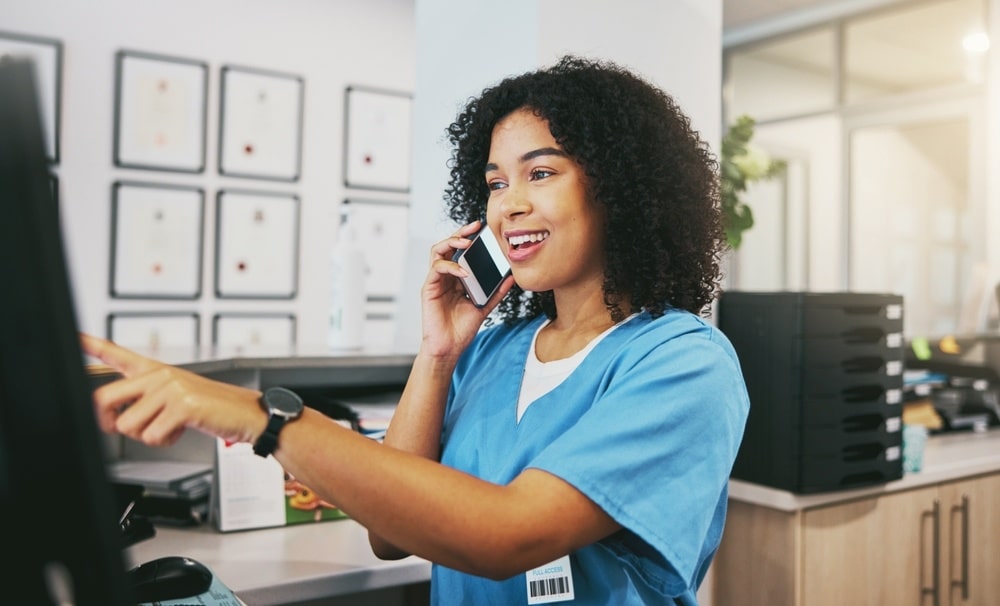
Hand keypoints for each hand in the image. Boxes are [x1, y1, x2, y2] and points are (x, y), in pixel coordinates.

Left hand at [81, 334, 265, 447]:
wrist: (248, 413)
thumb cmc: (213, 407)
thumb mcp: (176, 397)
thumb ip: (145, 401)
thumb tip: (114, 418)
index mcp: (155, 370)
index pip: (116, 353)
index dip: (91, 344)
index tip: (74, 336)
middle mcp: (159, 375)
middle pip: (104, 398)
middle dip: (106, 422)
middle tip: (118, 427)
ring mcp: (170, 388)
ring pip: (128, 424)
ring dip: (146, 435)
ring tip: (169, 426)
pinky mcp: (182, 405)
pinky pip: (152, 435)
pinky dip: (165, 441)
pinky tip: (181, 430)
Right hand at [419, 220, 514, 357]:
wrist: (449, 348)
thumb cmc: (462, 329)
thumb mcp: (484, 306)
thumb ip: (496, 291)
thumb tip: (511, 276)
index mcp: (457, 278)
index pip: (461, 251)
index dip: (470, 238)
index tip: (484, 229)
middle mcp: (445, 276)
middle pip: (448, 246)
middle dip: (460, 233)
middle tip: (475, 227)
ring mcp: (436, 281)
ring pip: (437, 252)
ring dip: (451, 243)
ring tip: (466, 243)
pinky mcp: (429, 288)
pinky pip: (437, 269)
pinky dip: (451, 267)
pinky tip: (464, 272)